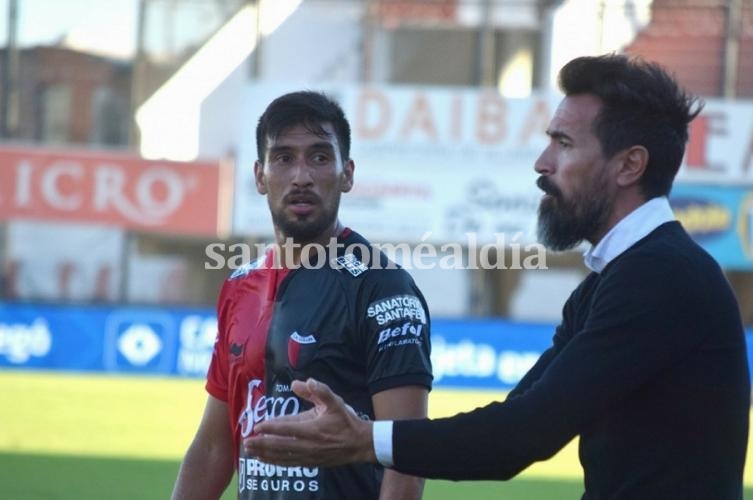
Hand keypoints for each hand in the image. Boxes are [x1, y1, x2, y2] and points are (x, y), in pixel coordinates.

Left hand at [243, 378, 376, 466]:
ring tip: (249, 451)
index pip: (287, 428)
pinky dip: (275, 462)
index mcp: (313, 428)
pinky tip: (264, 460)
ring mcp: (308, 455)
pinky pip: (288, 463)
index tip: (257, 426)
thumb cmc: (345, 421)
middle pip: (280, 445)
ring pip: (282, 456)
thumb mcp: (335, 402)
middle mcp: (308, 444)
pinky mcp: (310, 463)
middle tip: (246, 441)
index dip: (271, 427)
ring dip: (265, 454)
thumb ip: (319, 390)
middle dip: (261, 444)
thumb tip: (304, 381)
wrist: (359, 444)